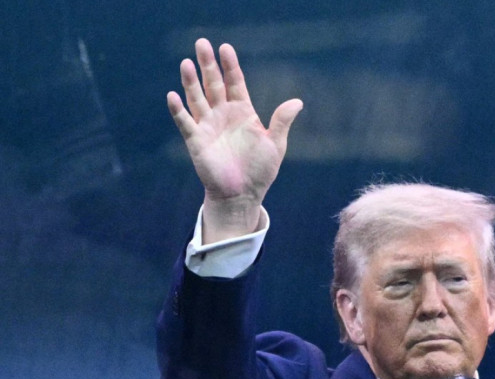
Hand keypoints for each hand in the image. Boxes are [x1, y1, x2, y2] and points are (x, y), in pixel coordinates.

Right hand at [167, 38, 302, 240]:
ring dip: (191, 82)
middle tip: (202, 43)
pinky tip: (173, 96)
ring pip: (197, 98)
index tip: (226, 48)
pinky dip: (179, 110)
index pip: (235, 83)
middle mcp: (223, 115)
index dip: (230, 66)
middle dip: (208, 65)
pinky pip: (185, 122)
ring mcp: (208, 126)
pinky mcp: (196, 141)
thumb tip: (297, 102)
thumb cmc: (260, 170)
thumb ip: (282, 121)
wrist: (243, 194)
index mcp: (243, 112)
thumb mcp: (276, 144)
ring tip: (187, 63)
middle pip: (213, 84)